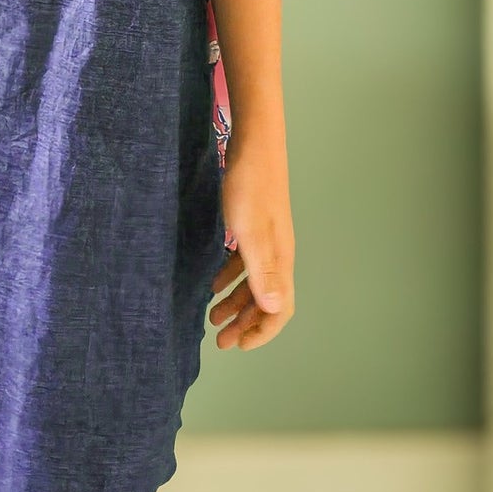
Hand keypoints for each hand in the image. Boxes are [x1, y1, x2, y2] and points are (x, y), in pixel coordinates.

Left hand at [208, 131, 294, 350]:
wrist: (254, 145)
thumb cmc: (250, 187)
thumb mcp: (251, 231)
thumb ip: (262, 270)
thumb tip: (275, 309)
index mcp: (280, 260)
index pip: (280, 309)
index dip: (263, 332)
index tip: (240, 346)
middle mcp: (277, 254)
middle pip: (266, 301)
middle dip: (245, 323)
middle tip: (220, 340)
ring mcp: (266, 239)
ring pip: (253, 283)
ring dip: (236, 303)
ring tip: (212, 318)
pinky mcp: (253, 225)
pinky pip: (244, 263)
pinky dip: (230, 278)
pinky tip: (212, 283)